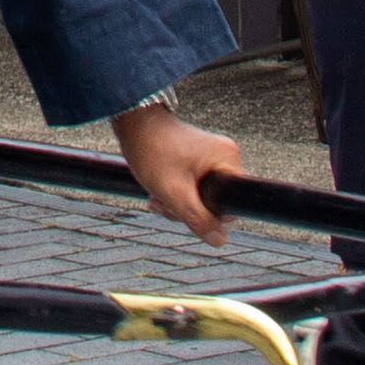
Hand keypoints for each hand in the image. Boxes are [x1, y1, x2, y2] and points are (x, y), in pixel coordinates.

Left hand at [114, 102, 240, 245]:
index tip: (186, 208)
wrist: (132, 124)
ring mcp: (211, 158)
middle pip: (215, 203)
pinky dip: (176, 193)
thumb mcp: (174, 192)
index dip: (210, 215)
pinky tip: (158, 192)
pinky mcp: (198, 160)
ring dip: (177, 203)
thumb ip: (198, 219)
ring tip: (156, 197)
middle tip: (163, 201)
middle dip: (187, 209)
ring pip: (202, 198)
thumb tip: (220, 241)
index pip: (232, 204)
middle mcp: (224, 157)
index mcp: (228, 159)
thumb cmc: (152, 150)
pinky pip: (194, 188)